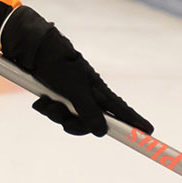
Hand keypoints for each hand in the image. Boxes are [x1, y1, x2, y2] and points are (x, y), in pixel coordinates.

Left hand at [1, 7, 153, 136]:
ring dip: (56, 114)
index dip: (134, 122)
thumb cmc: (58, 63)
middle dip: (74, 124)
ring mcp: (73, 96)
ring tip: (47, 102)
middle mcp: (88, 95)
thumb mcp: (74, 89)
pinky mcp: (58, 95)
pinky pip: (56, 112)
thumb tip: (101, 132)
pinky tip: (41, 100)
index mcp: (98, 91)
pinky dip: (48, 108)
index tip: (149, 132)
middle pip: (90, 123)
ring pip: (70, 119)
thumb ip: (88, 111)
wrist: (32, 49)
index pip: (121, 110)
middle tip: (65, 121)